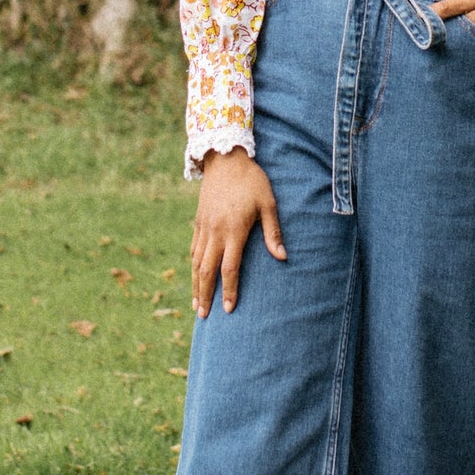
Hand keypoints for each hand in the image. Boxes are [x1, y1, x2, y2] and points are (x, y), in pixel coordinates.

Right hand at [191, 147, 286, 317]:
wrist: (225, 158)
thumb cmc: (252, 180)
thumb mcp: (268, 203)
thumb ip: (273, 232)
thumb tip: (282, 257)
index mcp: (233, 230)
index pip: (229, 268)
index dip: (228, 290)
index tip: (229, 309)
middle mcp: (215, 232)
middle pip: (206, 271)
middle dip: (206, 295)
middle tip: (204, 316)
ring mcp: (204, 227)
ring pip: (196, 262)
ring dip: (195, 285)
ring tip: (196, 305)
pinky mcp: (198, 221)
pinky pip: (193, 249)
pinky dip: (193, 266)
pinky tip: (194, 277)